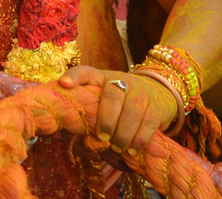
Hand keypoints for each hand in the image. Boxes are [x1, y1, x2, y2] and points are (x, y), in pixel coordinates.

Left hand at [59, 66, 178, 156]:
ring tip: (116, 147)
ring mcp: (141, 92)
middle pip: (112, 95)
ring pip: (132, 112)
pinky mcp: (157, 107)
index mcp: (103, 78)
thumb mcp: (104, 95)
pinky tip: (131, 149)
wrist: (158, 92)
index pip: (86, 72)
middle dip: (107, 119)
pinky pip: (148, 124)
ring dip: (123, 134)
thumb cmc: (122, 99)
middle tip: (102, 137)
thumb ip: (89, 105)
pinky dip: (139, 139)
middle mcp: (122, 81)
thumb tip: (68, 127)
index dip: (75, 76)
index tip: (64, 84)